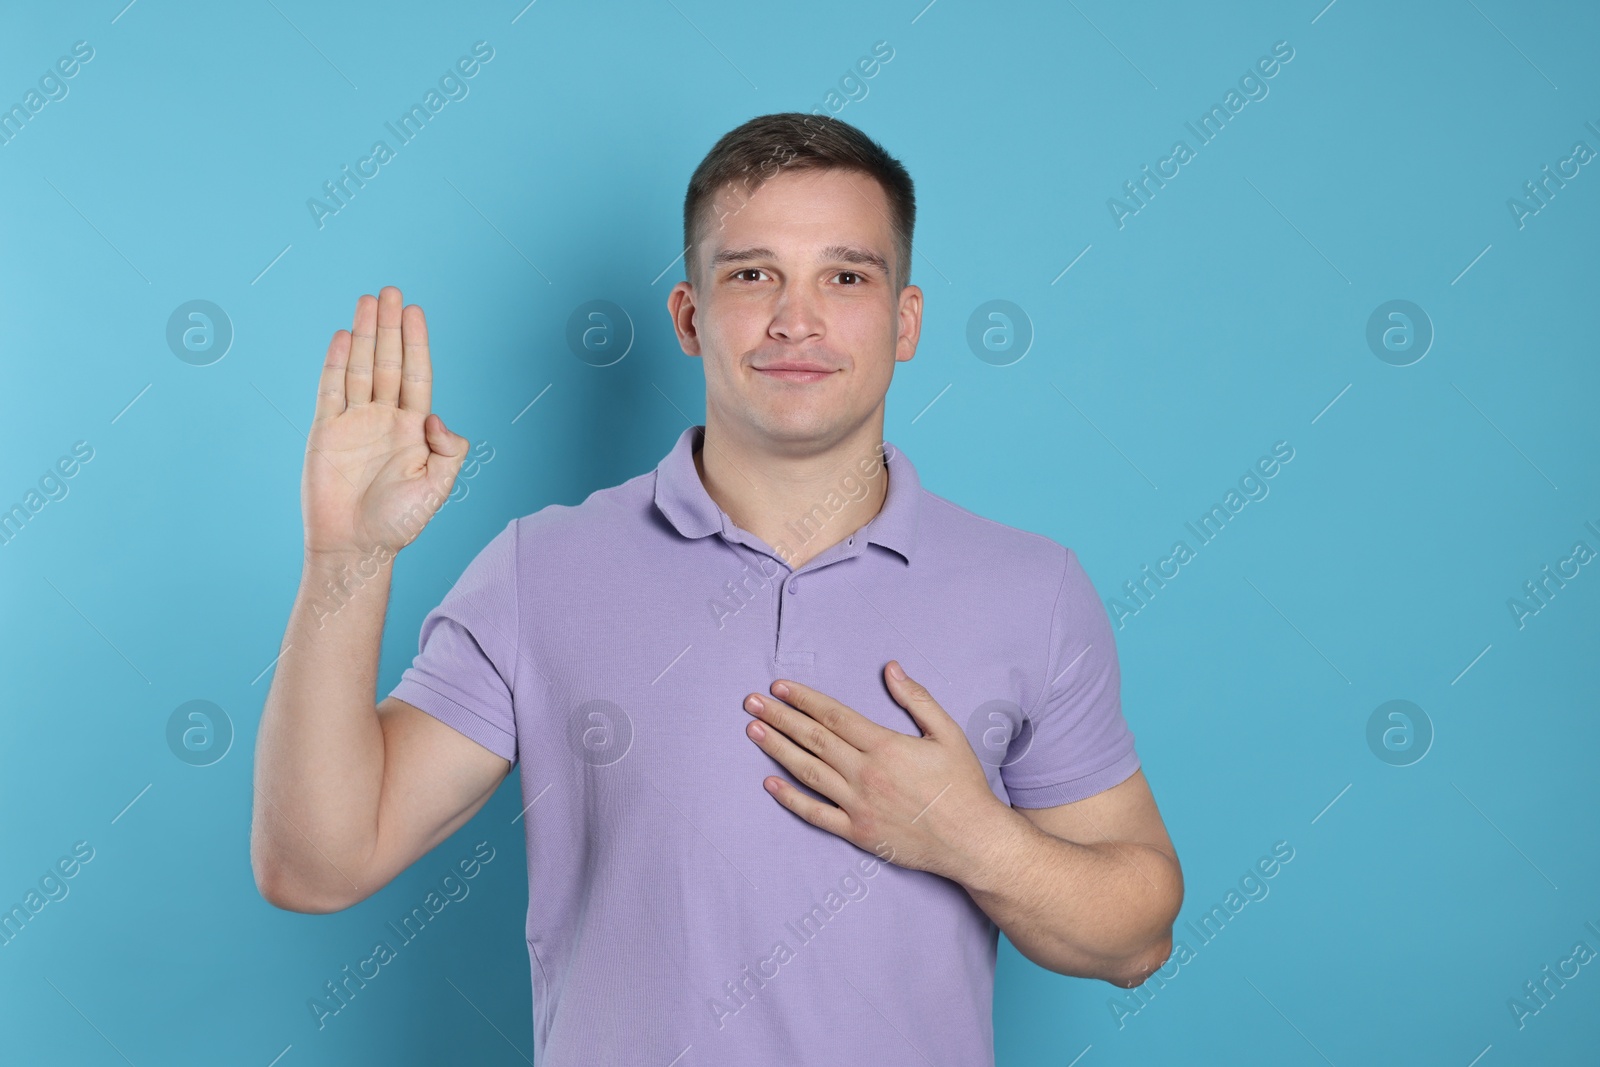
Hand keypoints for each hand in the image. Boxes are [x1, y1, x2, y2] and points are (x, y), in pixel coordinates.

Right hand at [302, 286, 469, 557]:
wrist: (355, 546)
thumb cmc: (399, 523)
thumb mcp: (438, 487)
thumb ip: (449, 450)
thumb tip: (436, 417)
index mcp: (414, 429)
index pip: (417, 375)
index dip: (416, 343)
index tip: (416, 311)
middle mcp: (385, 419)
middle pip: (388, 362)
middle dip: (390, 327)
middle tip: (391, 291)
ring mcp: (355, 422)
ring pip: (360, 367)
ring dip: (364, 334)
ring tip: (367, 300)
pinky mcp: (326, 430)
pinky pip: (331, 389)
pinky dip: (336, 362)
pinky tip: (342, 336)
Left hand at [742, 661, 1007, 878]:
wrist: (973, 841)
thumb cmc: (963, 785)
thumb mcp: (948, 733)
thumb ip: (917, 699)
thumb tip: (890, 668)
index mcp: (885, 746)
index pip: (834, 716)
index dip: (804, 699)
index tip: (779, 687)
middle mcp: (866, 774)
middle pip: (813, 739)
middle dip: (780, 717)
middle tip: (751, 701)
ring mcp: (858, 806)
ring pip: (808, 772)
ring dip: (778, 749)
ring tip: (754, 730)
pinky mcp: (858, 833)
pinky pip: (815, 814)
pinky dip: (790, 799)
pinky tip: (770, 783)